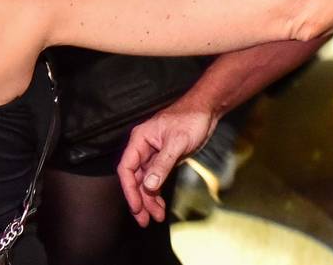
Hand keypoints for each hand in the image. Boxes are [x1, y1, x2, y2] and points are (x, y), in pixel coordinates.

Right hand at [116, 103, 215, 224]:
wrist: (206, 111)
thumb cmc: (191, 119)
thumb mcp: (177, 142)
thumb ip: (162, 163)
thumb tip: (148, 185)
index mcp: (140, 139)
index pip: (126, 168)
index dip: (129, 189)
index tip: (136, 206)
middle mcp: (143, 148)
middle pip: (135, 179)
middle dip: (139, 200)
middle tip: (143, 220)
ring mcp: (153, 155)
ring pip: (145, 182)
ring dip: (149, 200)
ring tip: (155, 217)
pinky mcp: (163, 160)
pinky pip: (155, 180)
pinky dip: (157, 193)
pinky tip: (160, 205)